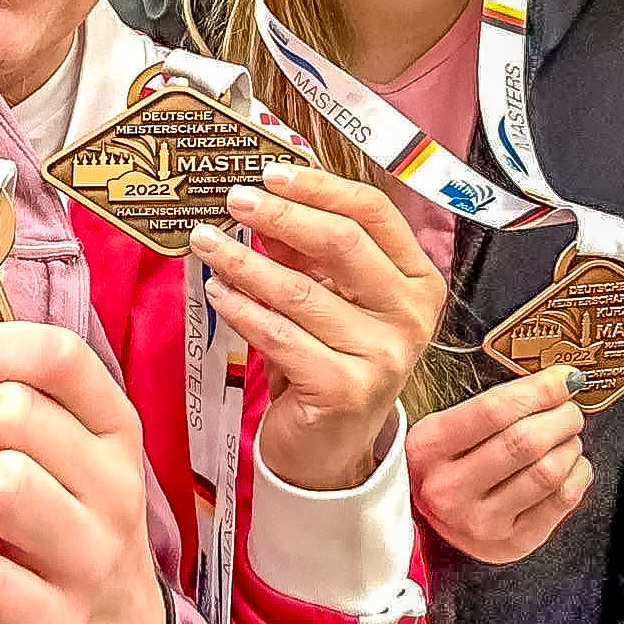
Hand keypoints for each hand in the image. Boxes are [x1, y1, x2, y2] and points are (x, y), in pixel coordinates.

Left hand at [190, 163, 444, 490]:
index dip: (320, 186)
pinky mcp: (345, 389)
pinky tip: (218, 292)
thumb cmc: (329, 362)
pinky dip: (241, 309)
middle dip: (281, 215)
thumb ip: (305, 250)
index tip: (271, 173)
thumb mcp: (327, 298)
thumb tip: (264, 195)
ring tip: (206, 243)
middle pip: (343, 242)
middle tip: (233, 200)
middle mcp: (410, 315)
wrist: (330, 450)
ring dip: (244, 262)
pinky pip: (279, 334)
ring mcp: (383, 355)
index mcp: (417, 280)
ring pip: (300, 290)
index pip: (374, 213)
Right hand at [406, 368, 592, 562]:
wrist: (428, 519)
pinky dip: (577, 474)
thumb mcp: (447, 429)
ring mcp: (480, 521)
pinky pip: (561, 501)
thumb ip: (493, 406)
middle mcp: (449, 488)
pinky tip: (571, 465)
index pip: (493, 411)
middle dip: (561, 418)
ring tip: (567, 438)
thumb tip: (555, 383)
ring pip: (547, 472)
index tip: (564, 379)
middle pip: (524, 442)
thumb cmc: (446, 464)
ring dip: (570, 446)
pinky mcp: (511, 543)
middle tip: (569, 410)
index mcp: (428, 447)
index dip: (539, 390)